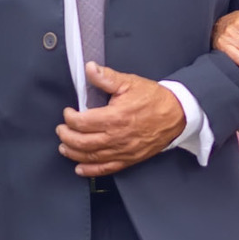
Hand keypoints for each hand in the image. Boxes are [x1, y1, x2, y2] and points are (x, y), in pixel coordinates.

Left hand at [56, 64, 185, 176]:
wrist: (177, 115)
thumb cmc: (154, 99)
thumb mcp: (130, 82)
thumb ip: (107, 77)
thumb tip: (89, 68)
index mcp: (115, 117)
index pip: (82, 122)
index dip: (69, 118)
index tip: (68, 112)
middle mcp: (116, 137)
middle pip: (82, 142)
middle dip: (66, 136)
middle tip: (61, 130)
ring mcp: (123, 151)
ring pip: (91, 157)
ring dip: (74, 153)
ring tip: (65, 147)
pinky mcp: (129, 159)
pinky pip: (106, 169)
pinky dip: (91, 170)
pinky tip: (80, 168)